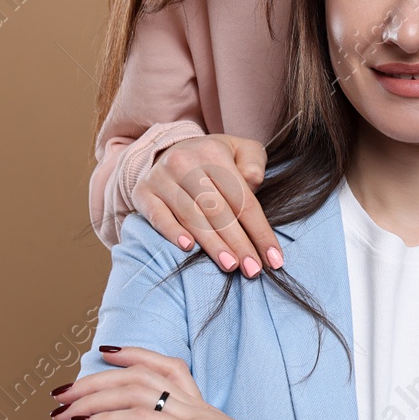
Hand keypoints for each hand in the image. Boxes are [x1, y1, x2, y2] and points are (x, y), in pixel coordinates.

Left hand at [51, 346, 309, 419]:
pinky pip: (139, 418)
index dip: (134, 354)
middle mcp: (198, 404)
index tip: (105, 353)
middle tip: (62, 389)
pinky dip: (104, 419)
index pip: (167, 365)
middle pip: (140, 374)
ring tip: (61, 407)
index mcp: (205, 407)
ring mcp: (195, 417)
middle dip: (95, 379)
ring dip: (91, 397)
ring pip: (134, 390)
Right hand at [134, 134, 282, 277]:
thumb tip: (253, 182)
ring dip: (212, 245)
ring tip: (231, 266)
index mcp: (212, 152)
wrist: (172, 149)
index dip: (260, 230)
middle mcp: (184, 162)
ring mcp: (161, 178)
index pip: (242, 197)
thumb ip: (254, 163)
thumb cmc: (215, 158)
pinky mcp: (143, 193)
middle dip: (239, 243)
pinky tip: (188, 249)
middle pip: (217, 210)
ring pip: (191, 217)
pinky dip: (172, 233)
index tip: (274, 258)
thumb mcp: (242, 150)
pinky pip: (158, 216)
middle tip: (253, 270)